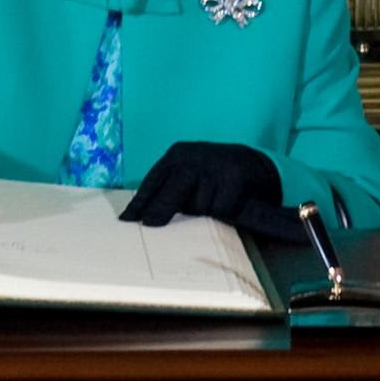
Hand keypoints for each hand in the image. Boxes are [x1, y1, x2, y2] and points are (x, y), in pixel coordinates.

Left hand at [119, 141, 303, 240]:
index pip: (153, 181)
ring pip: (199, 205)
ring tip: (210, 204)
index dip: (140, 202)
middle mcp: (194, 158)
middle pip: (172, 189)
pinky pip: (222, 209)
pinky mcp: (235, 179)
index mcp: (176, 155)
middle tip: (148, 225)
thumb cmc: (210, 175)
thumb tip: (145, 217)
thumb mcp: (186, 174)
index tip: (127, 219)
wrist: (251, 163)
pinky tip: (228, 204)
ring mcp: (214, 167)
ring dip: (200, 213)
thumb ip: (168, 189)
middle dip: (160, 209)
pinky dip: (223, 213)